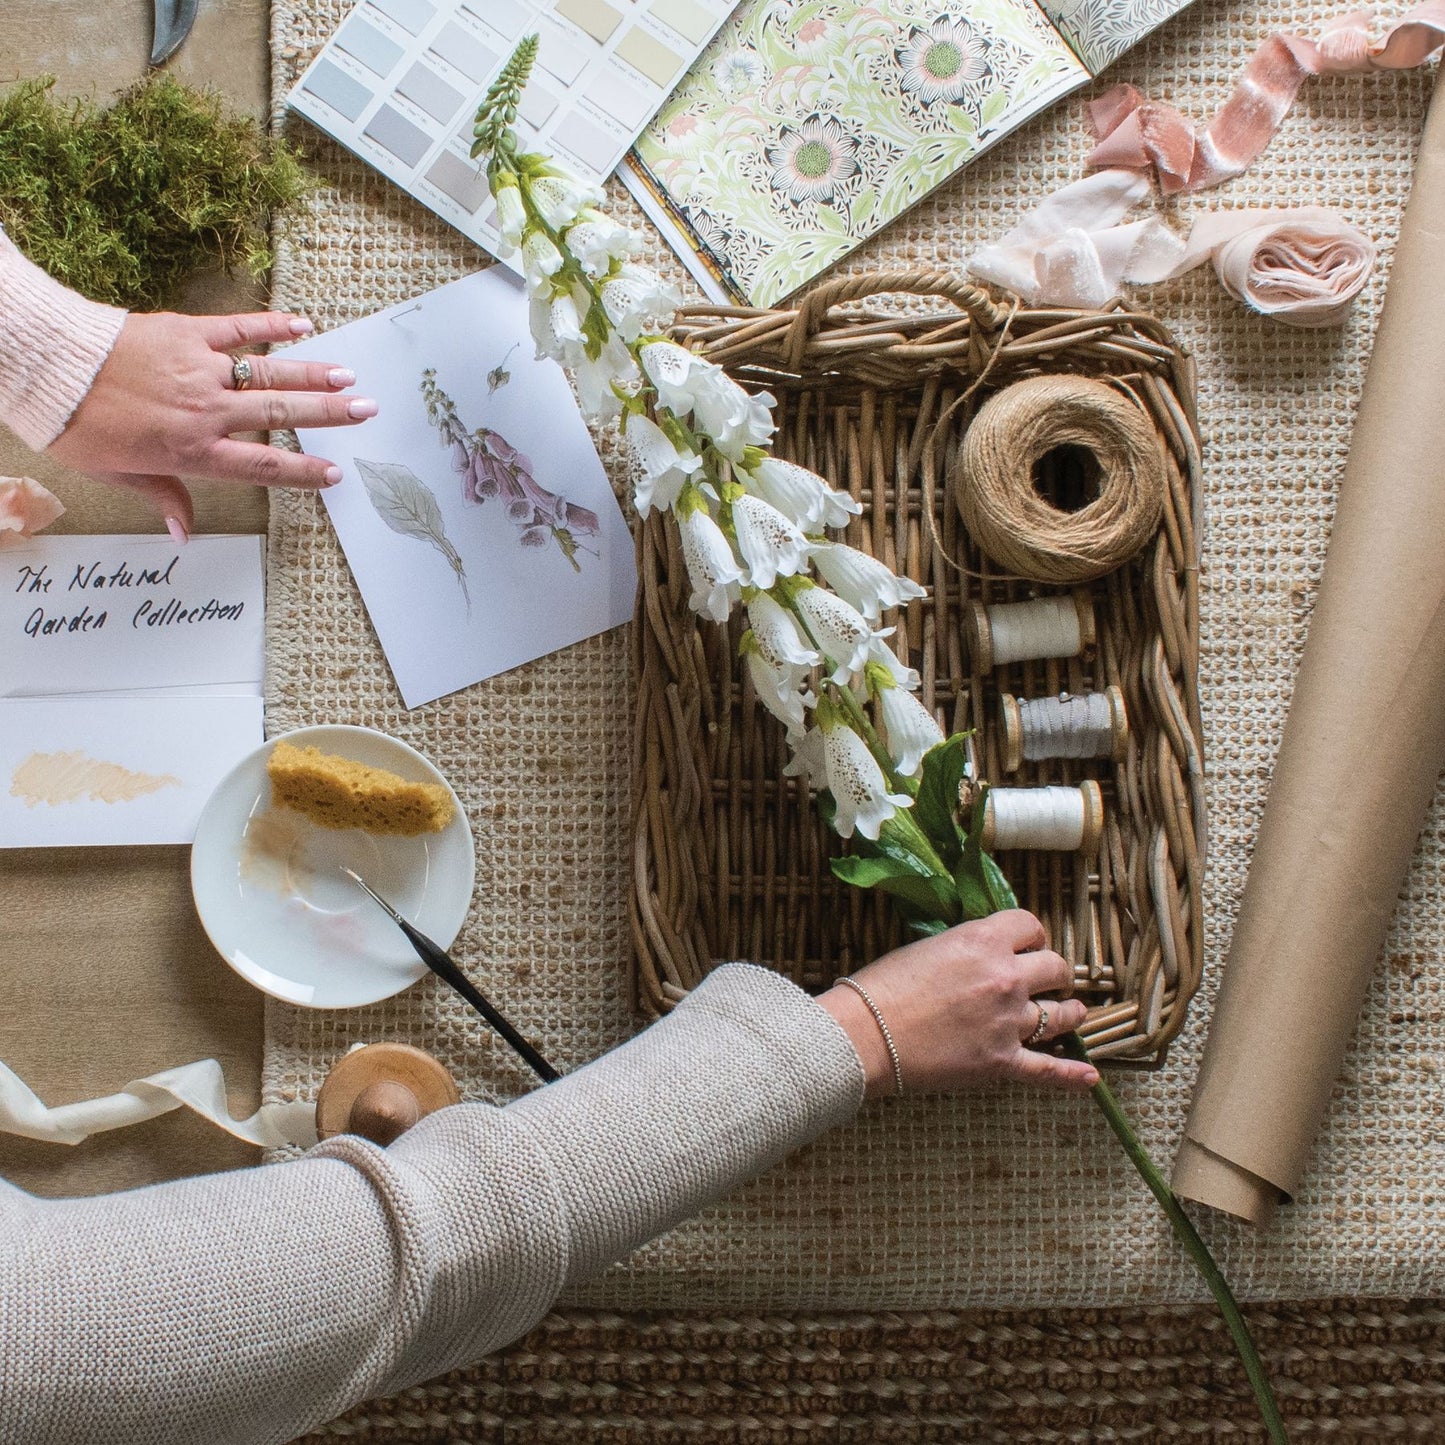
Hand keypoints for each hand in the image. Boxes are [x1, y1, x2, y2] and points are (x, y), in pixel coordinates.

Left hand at [47, 310, 375, 539]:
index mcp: (193, 452)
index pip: (262, 467)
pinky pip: (237, 327)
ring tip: (349, 376)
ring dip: (313, 375)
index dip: (303, 472)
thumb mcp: (118, 474)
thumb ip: (163, 497)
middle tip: (366, 411)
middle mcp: (206, 412)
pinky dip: (271, 324)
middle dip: (329, 415)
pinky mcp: (186, 333)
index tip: (335, 474)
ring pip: (269, 374)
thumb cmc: (78, 426)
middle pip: (280, 416)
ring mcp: (200, 370)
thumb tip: (184, 534)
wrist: (48, 369)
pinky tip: (303, 324)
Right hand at [819, 910, 1099, 1096]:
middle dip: (1054, 972)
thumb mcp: (927, 947)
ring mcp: (1009, 1022)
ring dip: (1069, 1013)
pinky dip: (1072, 1076)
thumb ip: (965, 949)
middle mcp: (1005, 977)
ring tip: (1073, 1013)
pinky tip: (1090, 1078)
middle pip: (1055, 967)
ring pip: (1061, 1015)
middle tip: (1049, 979)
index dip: (1032, 935)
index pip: (1030, 925)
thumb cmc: (882, 987)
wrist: (865, 1035)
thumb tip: (981, 957)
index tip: (1028, 945)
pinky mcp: (1002, 1062)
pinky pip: (1048, 1070)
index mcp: (983, 940)